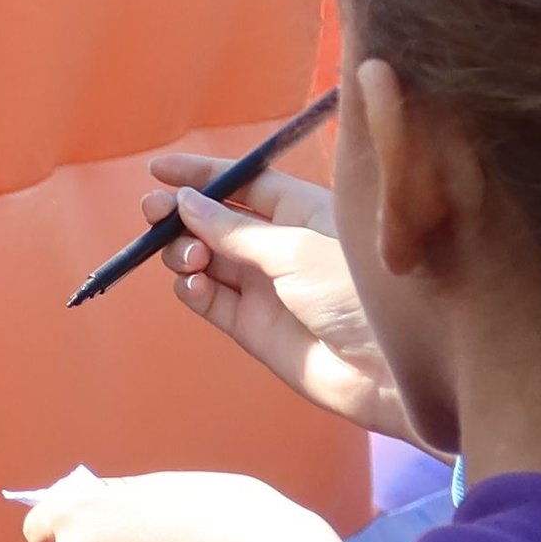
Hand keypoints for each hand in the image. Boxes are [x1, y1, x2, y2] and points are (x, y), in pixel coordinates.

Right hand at [137, 164, 411, 438]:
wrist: (387, 371)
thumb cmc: (356, 294)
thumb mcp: (295, 249)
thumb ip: (235, 229)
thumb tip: (188, 202)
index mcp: (303, 212)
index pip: (245, 183)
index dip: (203, 175)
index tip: (159, 170)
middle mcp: (280, 246)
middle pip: (217, 220)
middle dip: (182, 213)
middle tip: (153, 212)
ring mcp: (264, 287)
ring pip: (205, 258)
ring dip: (185, 251)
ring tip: (190, 259)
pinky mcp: (252, 327)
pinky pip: (208, 299)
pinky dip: (191, 289)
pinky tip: (194, 284)